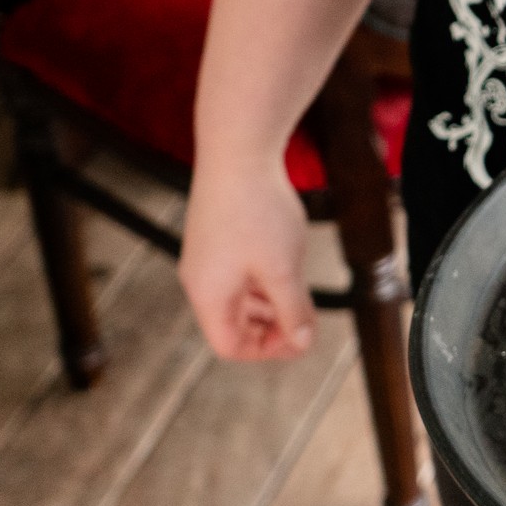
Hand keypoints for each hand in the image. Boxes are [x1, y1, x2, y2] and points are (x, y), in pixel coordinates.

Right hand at [180, 162, 315, 359]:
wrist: (237, 154)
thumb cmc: (258, 212)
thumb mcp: (283, 269)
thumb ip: (293, 310)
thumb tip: (302, 341)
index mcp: (208, 295)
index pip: (230, 346)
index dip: (267, 350)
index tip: (300, 336)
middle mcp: (200, 280)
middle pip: (233, 325)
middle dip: (272, 327)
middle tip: (305, 317)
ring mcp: (206, 259)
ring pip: (238, 300)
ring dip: (270, 304)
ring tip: (299, 291)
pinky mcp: (216, 239)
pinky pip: (238, 276)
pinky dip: (263, 281)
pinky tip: (287, 265)